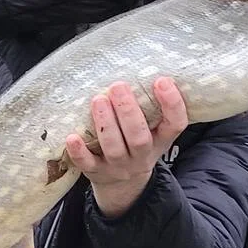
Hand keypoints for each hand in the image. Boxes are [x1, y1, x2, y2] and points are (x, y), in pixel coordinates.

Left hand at [66, 78, 187, 217]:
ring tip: (98, 100)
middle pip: (139, 138)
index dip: (172, 104)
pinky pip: (87, 164)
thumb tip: (141, 62)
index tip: (162, 80)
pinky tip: (72, 137)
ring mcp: (119, 166)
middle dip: (129, 112)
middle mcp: (142, 155)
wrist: (123, 185)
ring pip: (114, 148)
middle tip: (118, 86)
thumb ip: (150, 106)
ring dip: (106, 124)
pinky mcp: (96, 172)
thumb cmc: (136, 143)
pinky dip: (79, 152)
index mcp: (160, 140)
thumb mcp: (152, 129)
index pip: (175, 124)